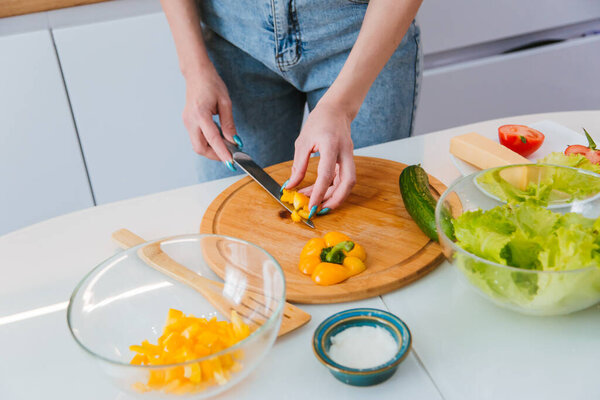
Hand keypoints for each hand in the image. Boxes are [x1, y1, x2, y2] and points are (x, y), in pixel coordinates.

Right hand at [182, 65, 237, 162]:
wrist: (196, 73)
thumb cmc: (211, 84)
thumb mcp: (225, 102)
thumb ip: (229, 124)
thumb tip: (235, 141)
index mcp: (200, 114)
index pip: (212, 139)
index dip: (222, 153)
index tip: (230, 162)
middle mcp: (190, 120)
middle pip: (200, 148)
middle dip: (215, 155)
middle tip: (229, 155)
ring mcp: (186, 122)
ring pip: (197, 145)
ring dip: (211, 149)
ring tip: (225, 144)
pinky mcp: (187, 122)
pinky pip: (196, 138)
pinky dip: (207, 142)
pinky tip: (218, 137)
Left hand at [286, 101, 355, 215]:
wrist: (336, 110)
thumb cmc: (319, 122)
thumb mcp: (303, 142)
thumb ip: (298, 166)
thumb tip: (291, 186)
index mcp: (331, 145)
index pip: (327, 174)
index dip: (319, 193)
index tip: (311, 206)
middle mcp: (345, 152)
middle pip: (348, 182)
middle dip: (337, 200)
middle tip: (321, 210)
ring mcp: (349, 156)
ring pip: (347, 182)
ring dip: (333, 195)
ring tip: (314, 202)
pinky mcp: (348, 160)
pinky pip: (342, 178)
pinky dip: (332, 187)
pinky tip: (317, 192)